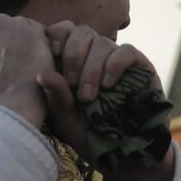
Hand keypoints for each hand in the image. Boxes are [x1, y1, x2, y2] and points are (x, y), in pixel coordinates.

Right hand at [0, 5, 53, 124]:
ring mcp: (3, 24)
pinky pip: (38, 31)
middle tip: (9, 60)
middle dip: (2, 36)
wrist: (3, 115)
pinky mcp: (30, 30)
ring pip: (17, 24)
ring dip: (21, 40)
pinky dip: (40, 44)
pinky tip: (37, 65)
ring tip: (25, 66)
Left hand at [41, 21, 159, 161]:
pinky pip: (126, 52)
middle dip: (74, 56)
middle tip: (72, 84)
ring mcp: (117, 58)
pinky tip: (108, 85)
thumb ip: (55, 96)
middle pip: (81, 32)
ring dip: (93, 67)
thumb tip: (41, 75)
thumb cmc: (87, 132)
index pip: (63, 30)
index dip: (57, 35)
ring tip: (88, 96)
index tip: (52, 54)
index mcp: (72, 59)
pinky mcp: (139, 65)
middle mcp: (94, 54)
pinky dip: (114, 65)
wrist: (120, 150)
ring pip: (102, 42)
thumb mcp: (64, 118)